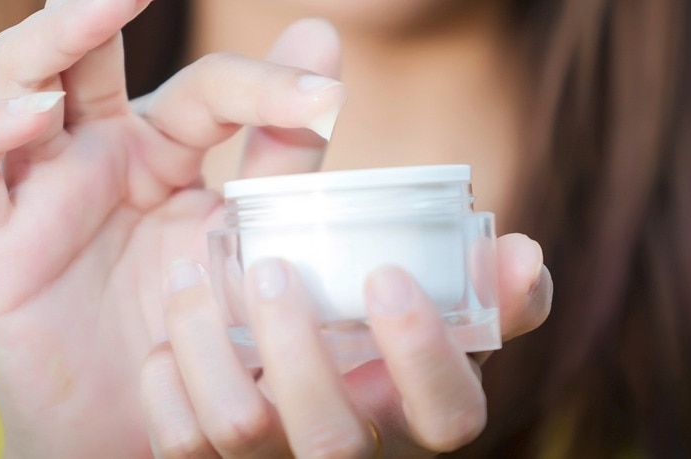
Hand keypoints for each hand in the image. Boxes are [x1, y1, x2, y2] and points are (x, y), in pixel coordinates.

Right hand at [0, 0, 348, 457]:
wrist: (139, 426)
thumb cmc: (190, 329)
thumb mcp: (246, 232)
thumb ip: (282, 146)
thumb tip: (324, 37)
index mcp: (160, 145)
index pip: (203, 84)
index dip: (261, 81)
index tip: (323, 95)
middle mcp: (94, 148)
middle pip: (85, 37)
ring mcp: (39, 182)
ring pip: (21, 71)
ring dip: (60, 30)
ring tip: (109, 3)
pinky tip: (34, 114)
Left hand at [143, 235, 550, 457]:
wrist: (276, 380)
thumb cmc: (364, 333)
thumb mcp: (422, 310)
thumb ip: (476, 281)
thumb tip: (525, 251)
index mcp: (412, 411)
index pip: (450, 416)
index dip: (424, 354)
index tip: (386, 276)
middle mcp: (352, 450)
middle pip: (333, 438)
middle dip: (299, 350)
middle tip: (273, 270)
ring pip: (241, 432)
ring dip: (211, 346)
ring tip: (189, 273)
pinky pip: (180, 444)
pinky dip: (166, 381)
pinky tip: (167, 334)